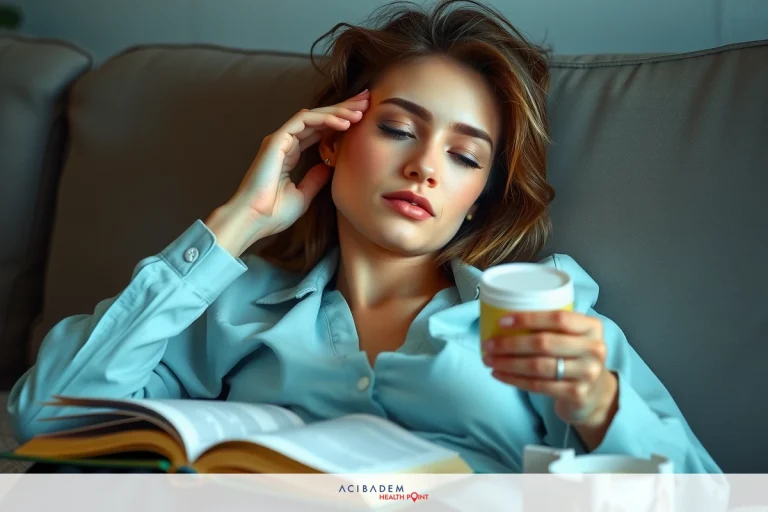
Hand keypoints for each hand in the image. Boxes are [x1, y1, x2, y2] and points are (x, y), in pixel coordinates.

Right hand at [207, 89, 369, 255]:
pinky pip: (304, 120)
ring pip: (313, 115)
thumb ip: (316, 179)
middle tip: (366, 102)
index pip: (319, 132)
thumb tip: (328, 167)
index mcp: (290, 155)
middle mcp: (285, 143)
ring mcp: (280, 139)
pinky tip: (343, 122)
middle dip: (343, 109)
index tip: (363, 119)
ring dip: (338, 111)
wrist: (254, 220)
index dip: (340, 123)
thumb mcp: (304, 195)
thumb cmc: (273, 213)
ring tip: (360, 111)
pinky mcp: (277, 139)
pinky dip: (325, 119)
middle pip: (318, 119)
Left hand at [482, 310, 617, 427]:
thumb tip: (504, 320)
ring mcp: (588, 373)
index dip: (528, 318)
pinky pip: (538, 386)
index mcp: (592, 327)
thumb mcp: (573, 338)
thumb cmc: (574, 358)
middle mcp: (594, 349)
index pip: (558, 318)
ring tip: (489, 360)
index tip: (501, 321)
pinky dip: (514, 380)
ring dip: (508, 363)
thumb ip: (551, 327)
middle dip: (510, 344)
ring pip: (538, 366)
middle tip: (488, 345)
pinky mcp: (577, 394)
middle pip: (544, 343)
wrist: (596, 395)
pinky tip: (499, 375)